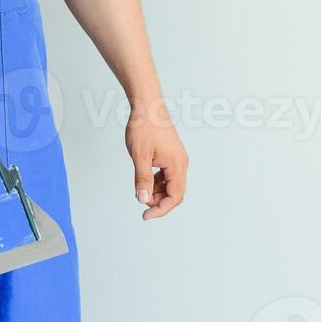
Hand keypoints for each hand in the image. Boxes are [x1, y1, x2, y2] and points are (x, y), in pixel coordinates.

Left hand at [125, 96, 187, 219]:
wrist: (147, 106)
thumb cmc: (144, 127)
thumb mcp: (140, 156)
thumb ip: (142, 180)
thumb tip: (143, 200)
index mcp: (177, 164)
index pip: (175, 196)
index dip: (161, 209)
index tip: (145, 216)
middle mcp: (181, 163)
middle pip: (175, 192)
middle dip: (158, 201)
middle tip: (139, 198)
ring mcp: (176, 159)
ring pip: (170, 185)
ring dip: (156, 191)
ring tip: (140, 188)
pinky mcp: (171, 155)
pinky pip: (167, 175)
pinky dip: (156, 181)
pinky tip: (144, 179)